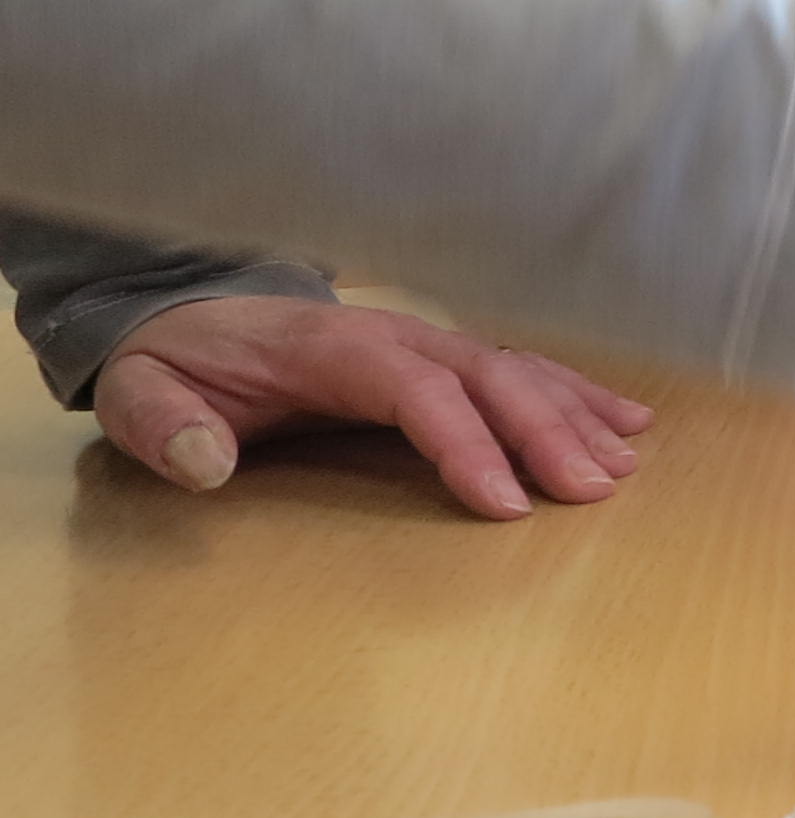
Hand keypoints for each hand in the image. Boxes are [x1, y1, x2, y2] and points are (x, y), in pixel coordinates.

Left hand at [92, 296, 649, 520]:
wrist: (192, 314)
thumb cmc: (181, 364)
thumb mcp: (143, 391)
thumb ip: (165, 425)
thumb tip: (207, 463)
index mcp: (332, 349)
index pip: (416, 388)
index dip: (465, 441)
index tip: (504, 504)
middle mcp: (396, 335)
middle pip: (487, 375)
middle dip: (546, 430)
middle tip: (593, 489)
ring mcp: (425, 342)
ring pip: (515, 370)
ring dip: (573, 417)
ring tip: (622, 468)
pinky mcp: (441, 357)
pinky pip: (519, 370)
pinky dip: (576, 395)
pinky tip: (626, 423)